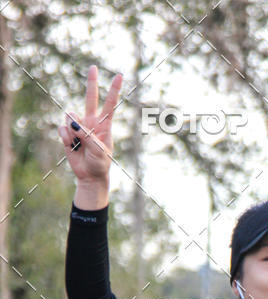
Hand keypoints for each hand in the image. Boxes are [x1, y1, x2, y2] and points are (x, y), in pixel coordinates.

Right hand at [57, 65, 121, 185]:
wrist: (89, 176)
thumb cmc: (99, 164)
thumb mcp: (98, 152)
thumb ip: (87, 136)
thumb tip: (72, 123)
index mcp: (104, 125)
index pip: (110, 104)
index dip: (113, 90)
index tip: (119, 75)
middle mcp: (91, 122)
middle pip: (90, 98)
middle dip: (91, 83)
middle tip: (93, 67)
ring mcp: (79, 126)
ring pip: (71, 116)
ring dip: (72, 129)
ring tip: (78, 143)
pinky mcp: (68, 133)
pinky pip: (63, 128)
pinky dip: (66, 137)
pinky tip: (71, 146)